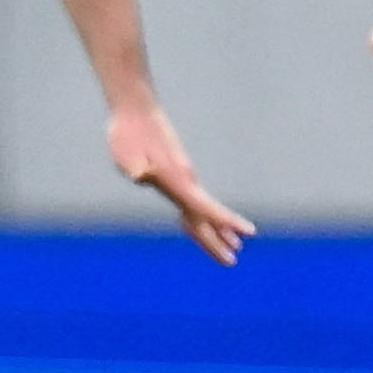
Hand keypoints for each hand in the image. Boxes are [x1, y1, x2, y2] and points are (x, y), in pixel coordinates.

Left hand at [108, 103, 251, 263]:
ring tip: (233, 247)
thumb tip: (139, 174)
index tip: (248, 232)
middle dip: (218, 239)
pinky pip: (194, 202)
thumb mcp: (124, 152)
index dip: (224, 220)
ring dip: (216, 230)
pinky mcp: (176, 174)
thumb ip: (134, 166)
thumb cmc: (127, 132)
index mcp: (176, 179)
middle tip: (231, 261)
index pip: (203, 206)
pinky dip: (203, 217)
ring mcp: (183, 177)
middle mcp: (185, 180)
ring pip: (202, 210)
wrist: (135, 111)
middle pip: (205, 216)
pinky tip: (202, 223)